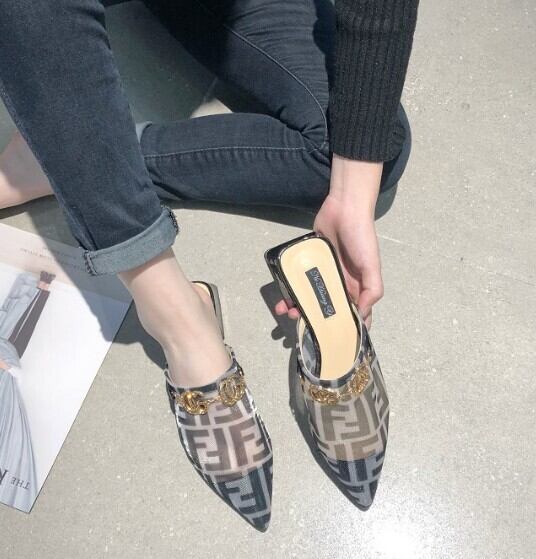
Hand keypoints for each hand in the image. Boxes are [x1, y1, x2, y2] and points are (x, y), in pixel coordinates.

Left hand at [274, 155, 383, 328]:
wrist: (344, 208)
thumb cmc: (361, 237)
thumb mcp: (372, 265)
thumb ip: (372, 290)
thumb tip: (361, 315)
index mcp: (356, 288)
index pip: (353, 314)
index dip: (345, 329)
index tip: (332, 341)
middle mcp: (339, 283)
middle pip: (324, 308)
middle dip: (314, 319)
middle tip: (301, 324)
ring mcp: (322, 273)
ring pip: (308, 296)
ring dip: (299, 306)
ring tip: (288, 311)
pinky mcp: (308, 262)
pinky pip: (297, 279)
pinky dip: (290, 289)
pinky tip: (283, 295)